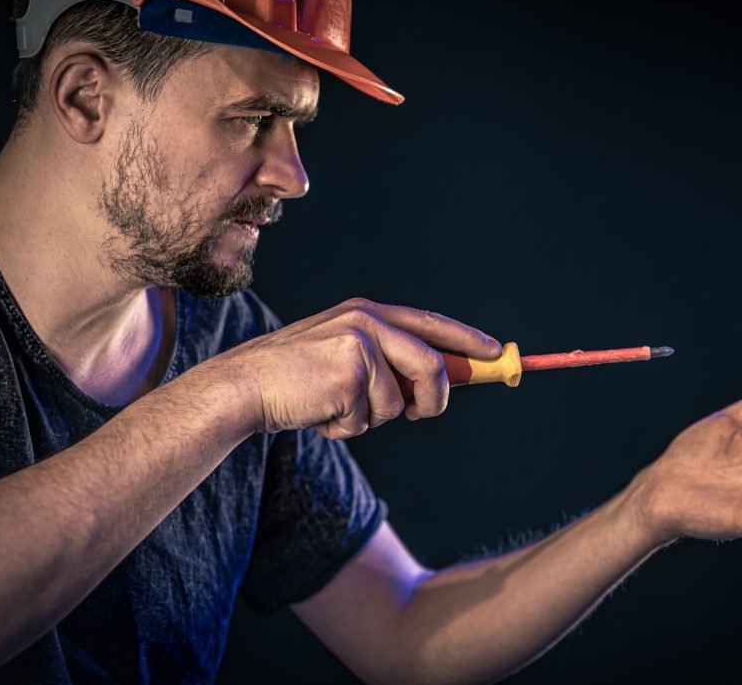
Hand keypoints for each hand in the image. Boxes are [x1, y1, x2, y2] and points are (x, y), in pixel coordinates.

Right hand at [214, 297, 501, 439]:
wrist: (244, 387)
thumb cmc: (295, 380)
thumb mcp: (344, 358)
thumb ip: (386, 363)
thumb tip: (437, 384)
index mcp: (368, 312)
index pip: (430, 323)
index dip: (467, 339)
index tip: (496, 354)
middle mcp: (368, 320)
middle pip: (432, 366)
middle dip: (435, 398)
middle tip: (420, 413)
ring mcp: (359, 344)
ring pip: (400, 403)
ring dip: (373, 420)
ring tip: (336, 409)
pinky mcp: (350, 373)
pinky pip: (372, 419)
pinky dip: (349, 428)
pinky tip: (320, 413)